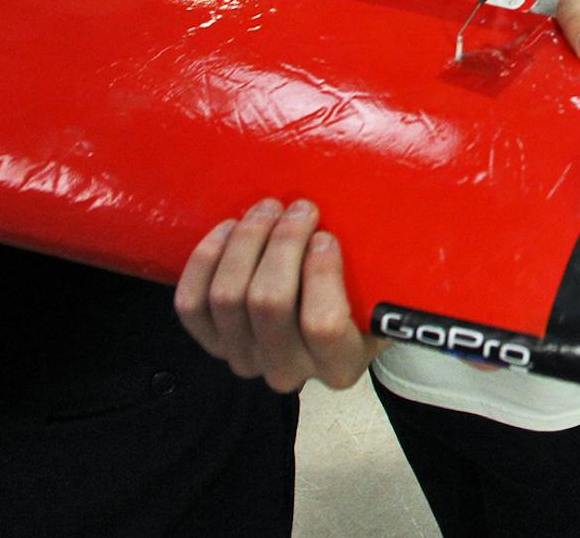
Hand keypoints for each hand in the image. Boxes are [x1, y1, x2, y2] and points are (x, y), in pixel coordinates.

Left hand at [174, 198, 386, 391]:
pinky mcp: (212, 343)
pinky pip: (192, 305)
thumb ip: (384, 272)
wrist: (330, 328)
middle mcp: (288, 371)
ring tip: (266, 209)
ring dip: (246, 242)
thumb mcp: (387, 295)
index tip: (327, 236)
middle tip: (299, 207)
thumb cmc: (367, 300)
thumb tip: (379, 216)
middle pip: (268, 303)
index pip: (323, 324)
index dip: (321, 273)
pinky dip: (205, 261)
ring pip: (228, 297)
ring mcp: (245, 359)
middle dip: (282, 243)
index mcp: (341, 366)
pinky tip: (228, 228)